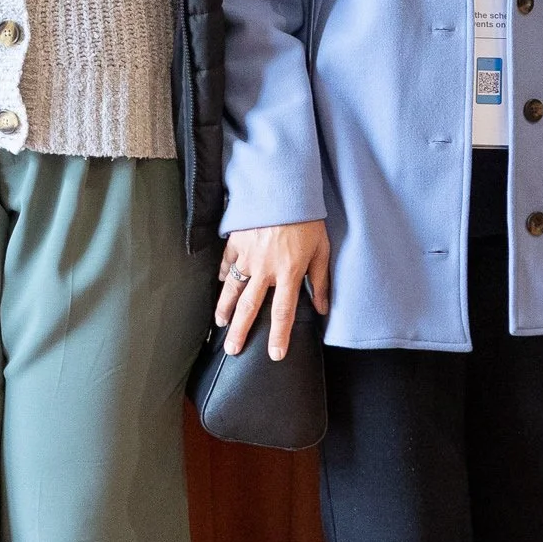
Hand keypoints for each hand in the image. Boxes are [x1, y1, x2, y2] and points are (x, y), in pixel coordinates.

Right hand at [217, 222, 331, 359]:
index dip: (279, 336)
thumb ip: (320, 281)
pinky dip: (223, 274)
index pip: (283, 312)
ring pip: (233, 288)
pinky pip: (227, 262)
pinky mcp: (236, 241)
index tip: (274, 354)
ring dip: (225, 308)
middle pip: (250, 307)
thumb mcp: (321, 250)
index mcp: (289, 273)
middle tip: (232, 350)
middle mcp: (265, 269)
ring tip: (220, 324)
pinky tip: (221, 283)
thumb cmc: (307, 219)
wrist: (282, 187)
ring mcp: (247, 255)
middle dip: (240, 331)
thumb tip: (322, 309)